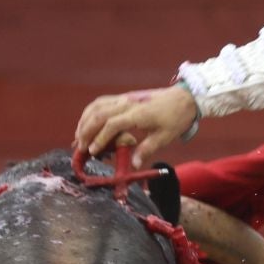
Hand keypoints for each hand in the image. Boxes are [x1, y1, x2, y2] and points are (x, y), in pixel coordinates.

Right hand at [74, 85, 197, 166]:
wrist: (184, 98)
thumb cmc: (175, 119)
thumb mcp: (164, 137)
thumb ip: (147, 150)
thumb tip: (134, 165)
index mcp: (137, 114)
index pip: (112, 124)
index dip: (100, 138)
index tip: (92, 151)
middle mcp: (127, 103)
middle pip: (99, 114)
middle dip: (86, 131)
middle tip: (80, 147)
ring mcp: (124, 98)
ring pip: (97, 106)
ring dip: (85, 120)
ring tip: (79, 137)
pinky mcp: (124, 97)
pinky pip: (101, 102)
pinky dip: (91, 112)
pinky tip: (87, 123)